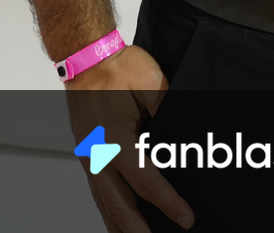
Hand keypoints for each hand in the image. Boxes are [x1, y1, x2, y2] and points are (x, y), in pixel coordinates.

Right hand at [66, 45, 192, 230]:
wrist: (86, 59)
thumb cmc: (118, 68)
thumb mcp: (152, 84)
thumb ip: (169, 112)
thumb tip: (186, 137)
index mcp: (114, 141)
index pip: (147, 182)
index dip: (169, 204)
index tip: (186, 220)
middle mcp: (97, 156)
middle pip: (118, 207)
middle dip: (138, 231)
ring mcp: (88, 158)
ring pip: (104, 204)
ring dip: (121, 226)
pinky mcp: (87, 156)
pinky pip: (98, 192)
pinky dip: (110, 211)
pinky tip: (120, 222)